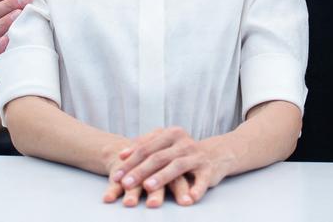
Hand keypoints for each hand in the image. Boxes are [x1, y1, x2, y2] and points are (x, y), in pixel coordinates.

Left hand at [110, 127, 227, 205]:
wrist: (216, 154)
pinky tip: (189, 199)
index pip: (146, 148)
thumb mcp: (165, 144)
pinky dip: (196, 189)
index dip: (130, 162)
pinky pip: (202, 180)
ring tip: (149, 187)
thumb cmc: (182, 151)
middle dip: (140, 171)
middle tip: (126, 184)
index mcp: (171, 134)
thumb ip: (145, 146)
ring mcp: (196, 155)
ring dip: (162, 177)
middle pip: (158, 157)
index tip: (116, 176)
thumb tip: (121, 155)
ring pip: (177, 166)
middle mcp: (183, 143)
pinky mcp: (208, 169)